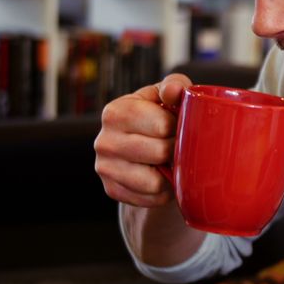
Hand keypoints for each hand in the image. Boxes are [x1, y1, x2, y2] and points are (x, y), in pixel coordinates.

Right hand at [94, 73, 192, 207]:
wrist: (141, 146)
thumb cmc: (158, 115)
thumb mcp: (166, 95)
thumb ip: (175, 85)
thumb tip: (172, 91)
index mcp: (115, 112)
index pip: (163, 125)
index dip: (180, 128)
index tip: (180, 126)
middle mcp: (103, 141)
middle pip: (160, 153)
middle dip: (176, 151)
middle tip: (178, 146)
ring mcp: (104, 168)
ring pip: (155, 182)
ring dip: (171, 174)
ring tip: (171, 162)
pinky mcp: (112, 190)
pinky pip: (150, 198)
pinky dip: (163, 192)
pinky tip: (162, 177)